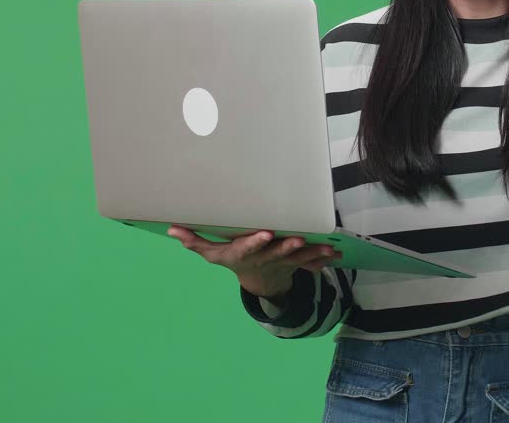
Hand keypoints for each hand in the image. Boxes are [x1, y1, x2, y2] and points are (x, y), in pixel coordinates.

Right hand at [166, 225, 342, 299]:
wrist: (259, 281)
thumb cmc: (234, 259)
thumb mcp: (213, 254)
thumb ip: (194, 241)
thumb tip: (171, 228)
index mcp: (244, 254)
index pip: (248, 248)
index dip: (256, 242)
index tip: (265, 234)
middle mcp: (264, 259)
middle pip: (276, 253)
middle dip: (287, 247)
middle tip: (297, 239)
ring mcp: (282, 262)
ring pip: (298, 259)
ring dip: (312, 253)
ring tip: (326, 247)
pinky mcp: (297, 263)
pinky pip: (312, 262)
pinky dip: (324, 258)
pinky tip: (336, 252)